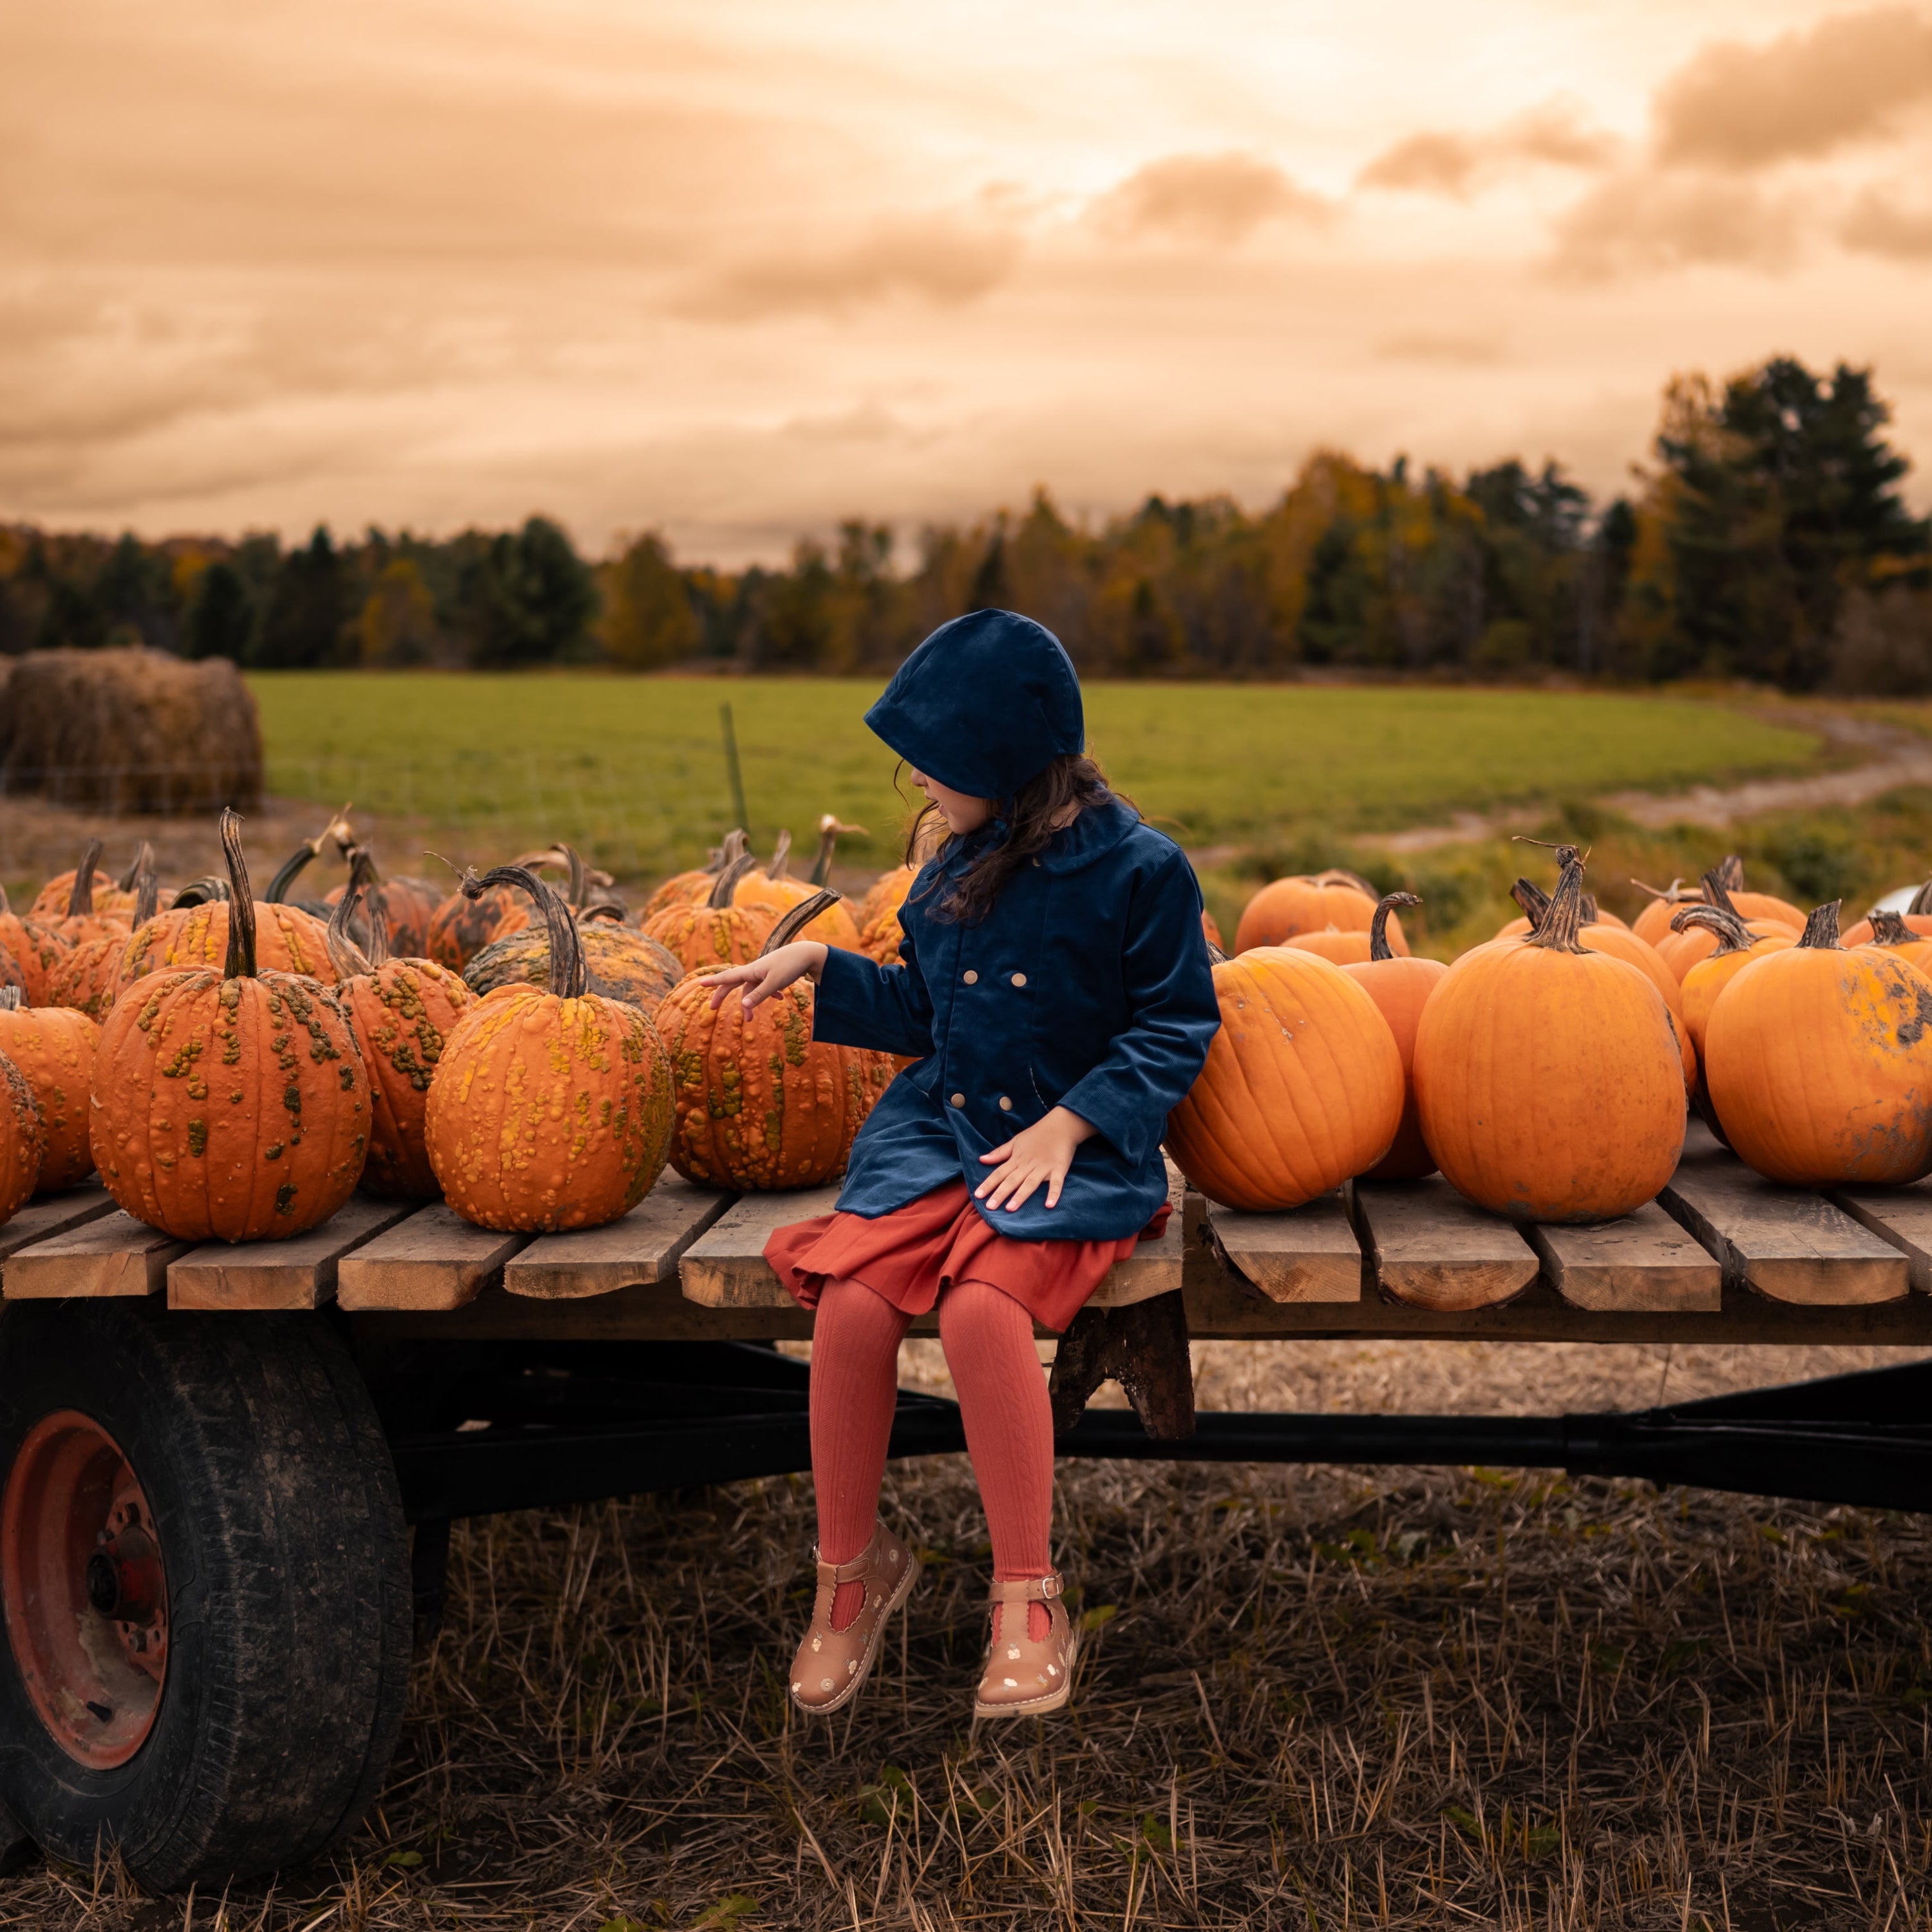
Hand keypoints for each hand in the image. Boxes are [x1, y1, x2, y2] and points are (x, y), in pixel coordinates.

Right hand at [696, 941, 827, 1014]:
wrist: (808, 953)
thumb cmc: (790, 966)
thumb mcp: (774, 983)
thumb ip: (759, 995)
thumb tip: (743, 1005)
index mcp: (751, 971)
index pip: (728, 977)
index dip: (714, 981)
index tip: (699, 983)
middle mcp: (754, 970)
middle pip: (733, 983)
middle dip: (722, 995)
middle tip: (712, 1008)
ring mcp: (763, 972)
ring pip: (750, 989)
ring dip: (749, 1003)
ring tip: (749, 1020)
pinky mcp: (773, 973)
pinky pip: (765, 986)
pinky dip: (769, 994)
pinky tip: (780, 998)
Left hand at [975, 1105, 1097, 1211]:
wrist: (1061, 1125)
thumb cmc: (1037, 1134)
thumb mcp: (1016, 1141)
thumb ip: (1000, 1153)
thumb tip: (981, 1159)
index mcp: (1017, 1159)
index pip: (999, 1173)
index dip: (988, 1184)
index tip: (977, 1195)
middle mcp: (1028, 1164)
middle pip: (1012, 1180)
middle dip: (1000, 1193)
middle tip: (990, 1207)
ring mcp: (1044, 1167)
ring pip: (1030, 1183)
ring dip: (1020, 1195)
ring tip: (1010, 1208)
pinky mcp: (1059, 1169)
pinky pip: (1056, 1183)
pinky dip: (1053, 1193)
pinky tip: (1049, 1205)